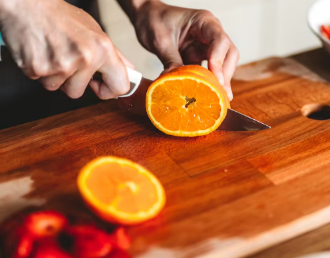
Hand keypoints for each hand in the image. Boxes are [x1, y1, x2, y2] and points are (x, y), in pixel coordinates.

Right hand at [0, 0, 132, 98]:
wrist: (27, 4)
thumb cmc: (61, 17)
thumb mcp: (96, 32)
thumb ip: (114, 56)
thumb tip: (129, 72)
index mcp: (103, 49)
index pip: (120, 87)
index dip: (109, 90)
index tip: (99, 84)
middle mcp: (84, 58)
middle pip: (78, 93)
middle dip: (71, 80)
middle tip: (66, 59)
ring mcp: (60, 65)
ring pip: (58, 88)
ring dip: (54, 76)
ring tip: (53, 53)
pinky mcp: (37, 68)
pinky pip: (41, 82)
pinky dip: (39, 71)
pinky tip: (42, 53)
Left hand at [131, 1, 238, 99]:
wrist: (146, 17)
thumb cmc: (154, 20)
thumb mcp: (160, 41)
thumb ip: (171, 61)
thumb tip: (177, 84)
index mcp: (203, 22)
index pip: (220, 41)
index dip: (219, 61)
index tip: (216, 80)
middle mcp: (209, 33)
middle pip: (228, 54)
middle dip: (225, 74)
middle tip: (220, 95)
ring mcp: (206, 45)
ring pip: (222, 64)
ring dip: (220, 81)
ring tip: (218, 100)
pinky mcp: (199, 56)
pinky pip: (208, 70)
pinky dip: (208, 82)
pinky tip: (207, 96)